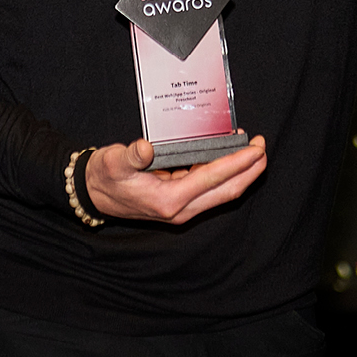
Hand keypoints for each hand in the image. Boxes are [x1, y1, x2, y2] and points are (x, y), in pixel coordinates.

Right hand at [85, 136, 266, 224]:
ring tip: (252, 149)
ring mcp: (182, 209)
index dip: (237, 163)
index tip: (255, 148)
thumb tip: (146, 148)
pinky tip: (228, 157)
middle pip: (227, 191)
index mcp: (168, 200)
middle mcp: (180, 209)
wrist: (93, 193)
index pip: (213, 179)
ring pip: (222, 192)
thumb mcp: (113, 162)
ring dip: (240, 173)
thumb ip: (131, 155)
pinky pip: (211, 189)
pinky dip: (224, 173)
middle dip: (249, 170)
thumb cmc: (104, 176)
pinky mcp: (180, 203)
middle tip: (262, 147)